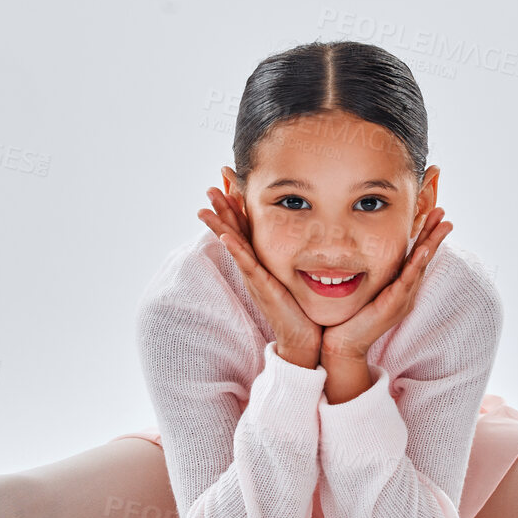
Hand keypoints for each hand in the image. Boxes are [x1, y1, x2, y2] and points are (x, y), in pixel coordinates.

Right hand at [198, 187, 322, 368]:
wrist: (305, 338)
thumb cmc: (303, 307)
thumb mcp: (297, 272)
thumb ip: (300, 253)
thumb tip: (312, 233)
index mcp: (261, 259)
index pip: (245, 224)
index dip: (236, 202)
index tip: (228, 178)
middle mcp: (253, 266)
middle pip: (233, 230)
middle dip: (222, 207)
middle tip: (211, 184)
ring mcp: (255, 277)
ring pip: (233, 244)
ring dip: (219, 225)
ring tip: (205, 207)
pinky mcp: (262, 288)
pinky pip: (246, 264)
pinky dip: (235, 249)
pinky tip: (224, 235)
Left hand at [320, 206, 451, 364]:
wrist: (342, 345)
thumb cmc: (348, 318)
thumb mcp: (362, 290)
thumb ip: (366, 273)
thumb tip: (358, 254)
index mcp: (400, 288)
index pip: (415, 257)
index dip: (424, 236)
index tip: (431, 215)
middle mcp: (406, 293)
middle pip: (424, 258)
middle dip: (435, 235)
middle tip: (444, 213)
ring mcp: (402, 300)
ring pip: (420, 267)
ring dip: (432, 244)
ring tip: (442, 225)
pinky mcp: (393, 306)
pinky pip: (407, 281)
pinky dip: (416, 264)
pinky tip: (424, 249)